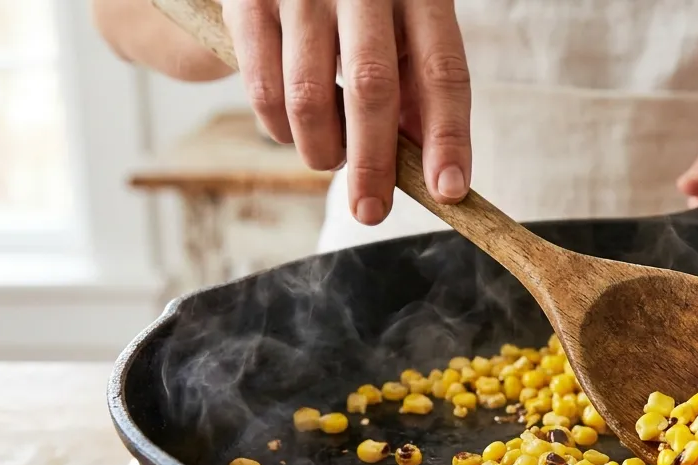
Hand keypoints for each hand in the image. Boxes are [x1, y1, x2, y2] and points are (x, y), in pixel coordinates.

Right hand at [222, 0, 471, 223]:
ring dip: (322, 149)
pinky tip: (293, 130)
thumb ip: (417, 95)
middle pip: (372, 87)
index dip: (448, 137)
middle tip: (371, 211)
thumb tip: (434, 175)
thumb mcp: (402, 37)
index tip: (447, 191)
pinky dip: (280, 128)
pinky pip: (264, 91)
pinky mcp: (249, 3)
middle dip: (373, 164)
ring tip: (332, 156)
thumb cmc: (362, 14)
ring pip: (309, 98)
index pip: (443, 72)